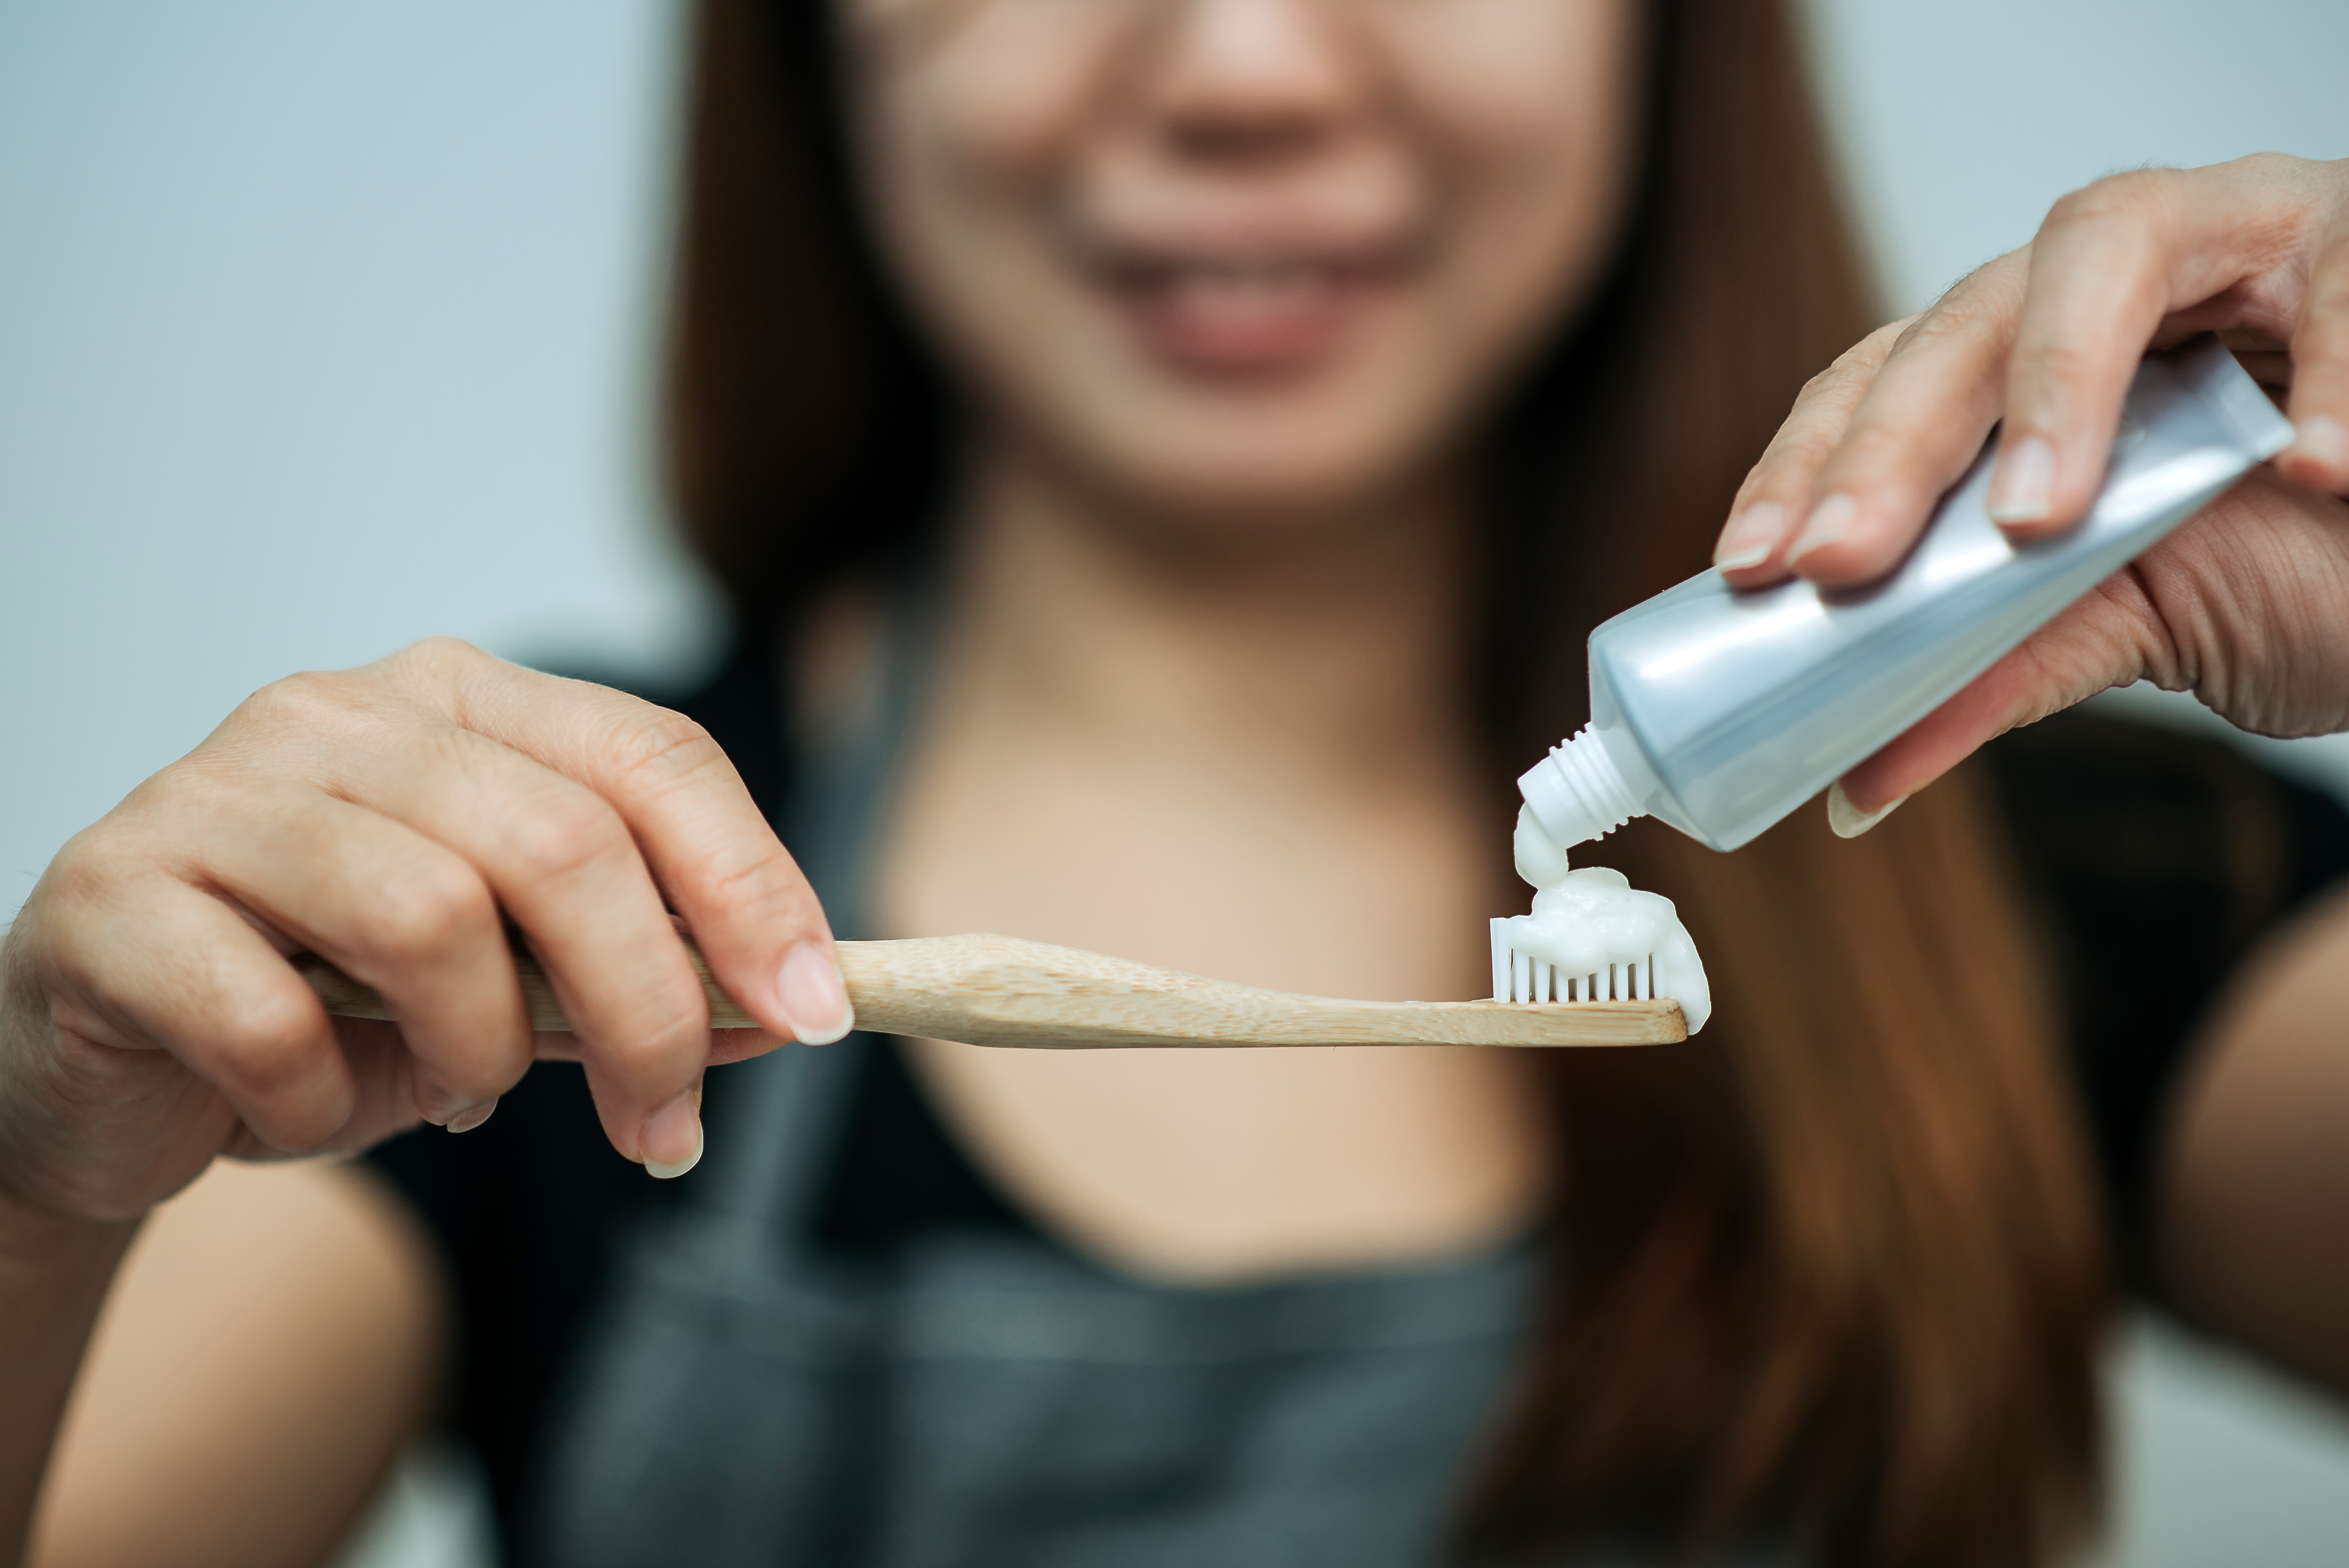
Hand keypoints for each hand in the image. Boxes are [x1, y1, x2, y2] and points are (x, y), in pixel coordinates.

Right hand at [0, 638, 852, 1224]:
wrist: (126, 1065)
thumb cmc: (338, 1004)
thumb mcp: (518, 984)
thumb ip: (642, 975)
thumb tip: (793, 1007)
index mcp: (461, 699)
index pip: (654, 758)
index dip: (754, 888)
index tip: (819, 1014)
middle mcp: (338, 714)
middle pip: (562, 844)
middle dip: (649, 1009)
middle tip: (665, 1126)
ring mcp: (213, 794)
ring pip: (430, 918)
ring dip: (481, 1051)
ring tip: (461, 1096)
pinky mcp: (111, 896)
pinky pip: (271, 1021)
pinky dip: (322, 1102)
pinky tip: (315, 1108)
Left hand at [1709, 152, 2348, 822]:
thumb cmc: (2298, 558)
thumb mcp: (2134, 620)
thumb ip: (1999, 669)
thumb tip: (1856, 782)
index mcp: (2029, 352)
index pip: (1883, 380)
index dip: (1812, 466)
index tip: (1762, 567)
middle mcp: (2110, 273)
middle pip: (1964, 319)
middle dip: (1894, 444)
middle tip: (1845, 560)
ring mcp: (2238, 235)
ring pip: (2109, 245)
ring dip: (2060, 385)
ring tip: (2037, 520)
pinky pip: (2334, 286)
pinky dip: (2326, 378)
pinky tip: (2315, 476)